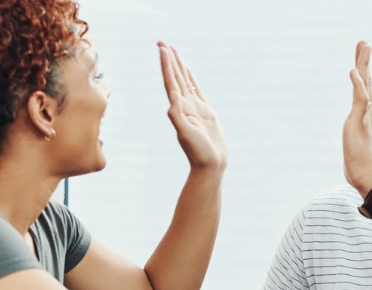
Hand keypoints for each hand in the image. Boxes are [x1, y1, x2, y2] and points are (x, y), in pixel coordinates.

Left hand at [159, 42, 225, 171]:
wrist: (210, 164)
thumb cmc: (198, 152)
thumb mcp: (186, 134)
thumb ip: (178, 116)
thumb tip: (172, 99)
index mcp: (178, 108)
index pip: (170, 82)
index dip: (166, 65)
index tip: (162, 49)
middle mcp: (184, 105)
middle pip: (175, 77)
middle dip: (169, 60)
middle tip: (161, 42)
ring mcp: (194, 107)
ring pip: (184, 81)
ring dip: (178, 66)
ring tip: (173, 51)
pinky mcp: (204, 111)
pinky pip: (195, 89)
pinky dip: (191, 78)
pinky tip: (187, 71)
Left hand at [344, 41, 371, 196]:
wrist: (369, 178)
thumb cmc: (363, 164)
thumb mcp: (358, 144)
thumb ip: (359, 136)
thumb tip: (358, 134)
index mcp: (368, 116)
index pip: (365, 89)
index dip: (364, 72)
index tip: (363, 55)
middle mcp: (369, 113)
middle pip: (367, 81)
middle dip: (364, 61)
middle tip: (363, 42)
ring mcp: (366, 117)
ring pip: (365, 85)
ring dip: (363, 65)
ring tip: (363, 47)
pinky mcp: (361, 123)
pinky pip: (360, 100)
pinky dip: (357, 85)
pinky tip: (354, 72)